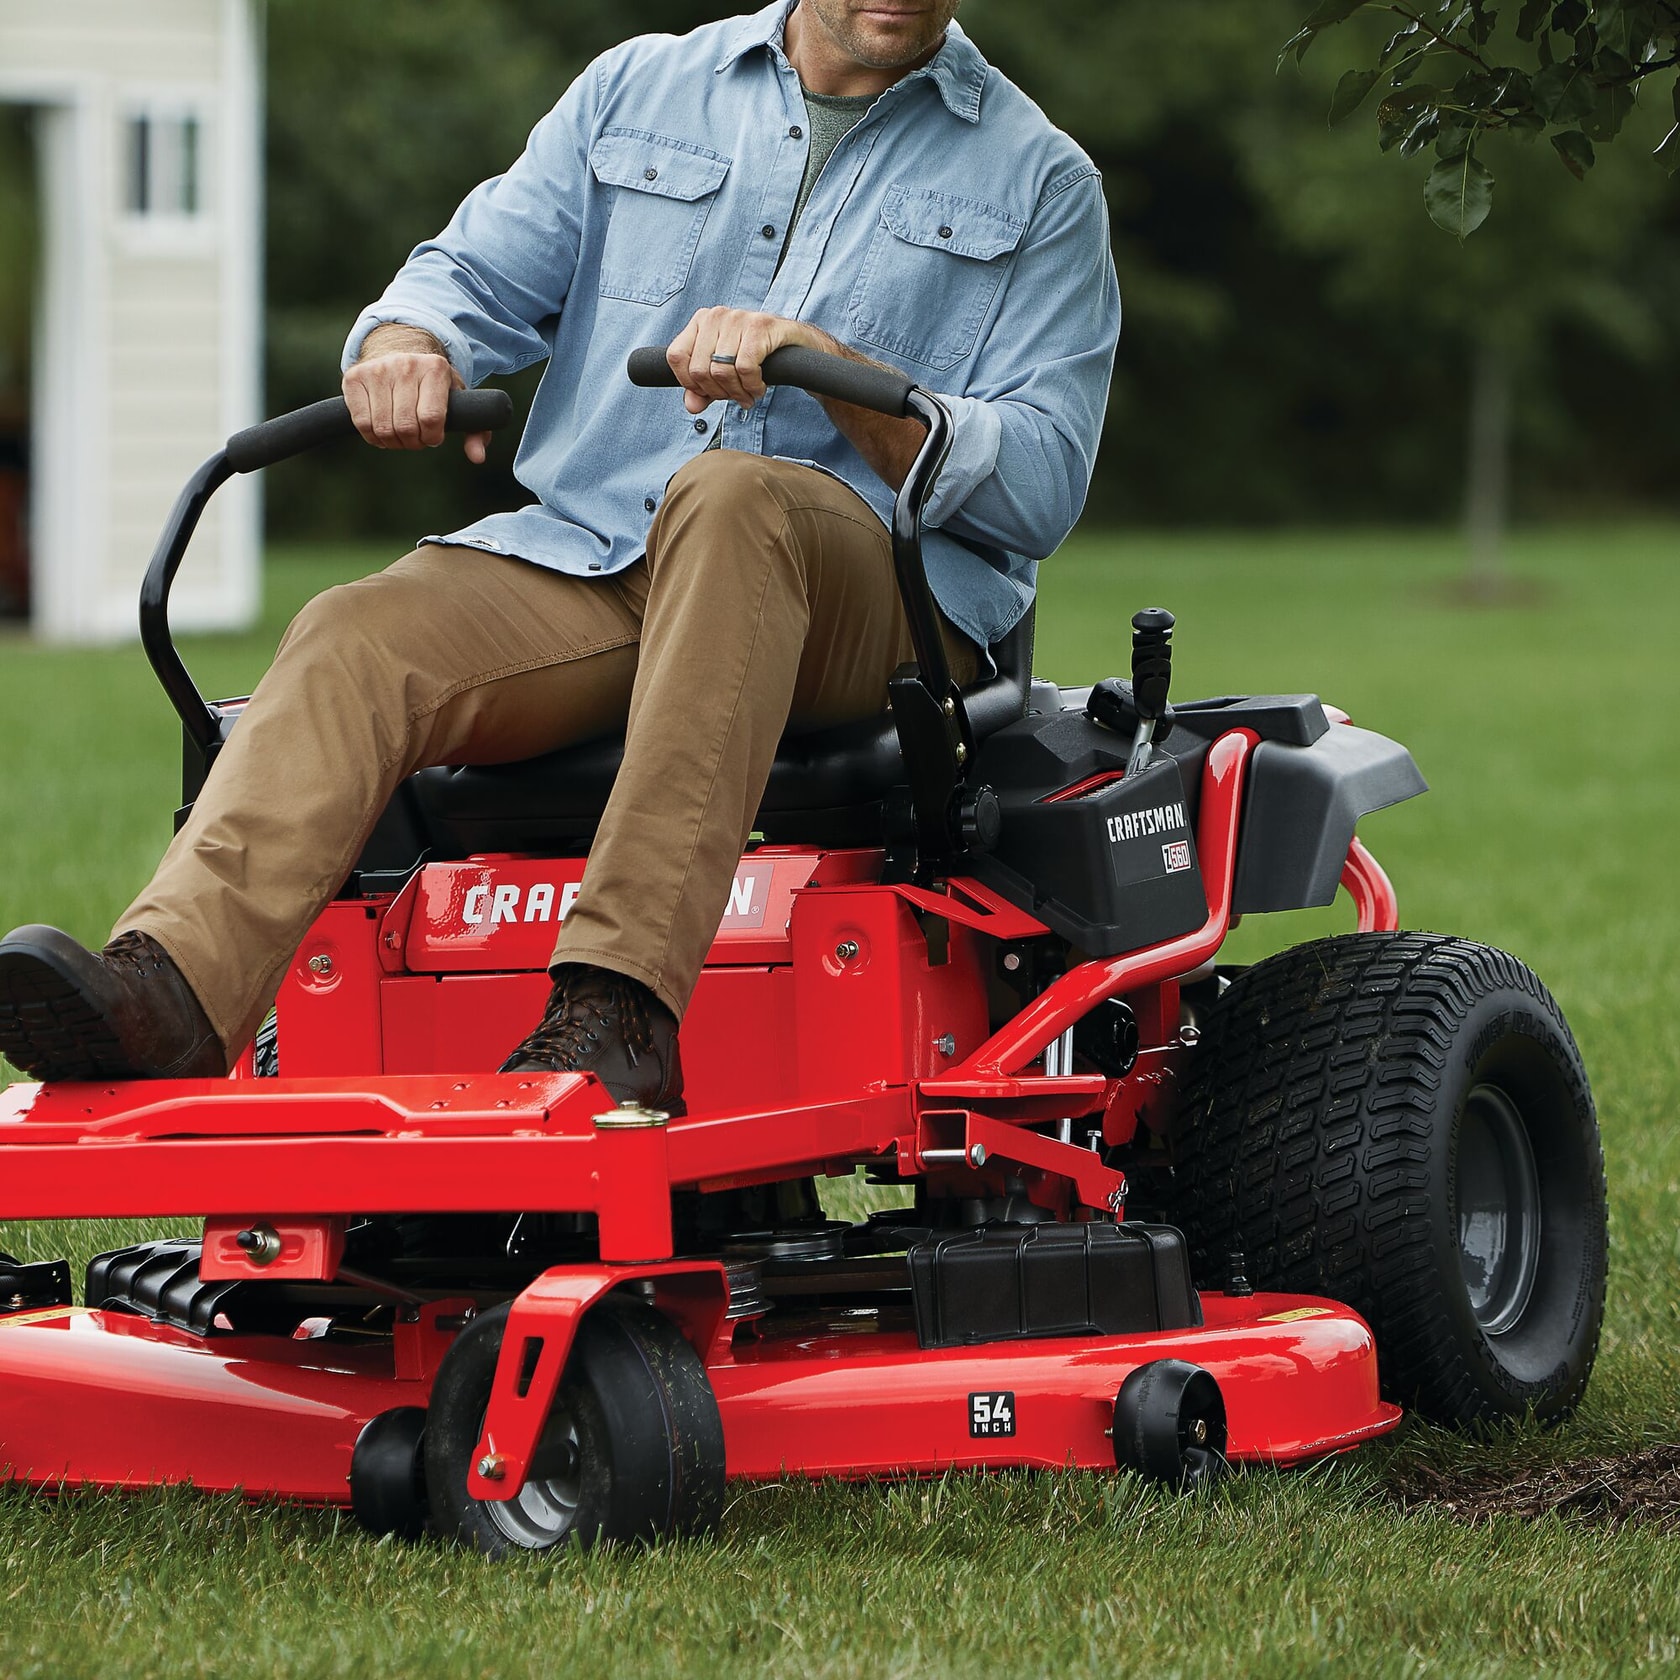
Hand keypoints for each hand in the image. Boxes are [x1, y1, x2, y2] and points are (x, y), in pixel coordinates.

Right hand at [343, 325, 489, 462]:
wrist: (398, 352)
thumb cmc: (433, 386)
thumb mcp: (459, 401)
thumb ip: (476, 430)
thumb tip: (477, 458)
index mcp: (435, 368)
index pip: (431, 418)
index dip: (432, 438)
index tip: (433, 437)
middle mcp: (405, 364)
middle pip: (405, 427)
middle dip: (413, 443)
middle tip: (416, 439)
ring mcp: (377, 369)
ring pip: (382, 428)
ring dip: (393, 442)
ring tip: (400, 435)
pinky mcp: (354, 377)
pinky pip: (362, 423)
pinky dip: (373, 437)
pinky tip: (381, 431)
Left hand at [665, 308, 830, 415]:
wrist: (799, 348)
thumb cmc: (758, 358)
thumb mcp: (724, 375)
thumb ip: (702, 390)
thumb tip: (691, 405)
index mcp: (701, 321)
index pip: (676, 357)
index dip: (690, 383)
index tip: (709, 392)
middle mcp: (717, 315)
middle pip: (699, 369)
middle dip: (718, 393)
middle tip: (735, 396)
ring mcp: (739, 318)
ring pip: (721, 370)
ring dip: (737, 392)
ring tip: (749, 394)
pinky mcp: (760, 326)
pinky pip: (745, 367)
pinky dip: (752, 385)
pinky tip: (759, 386)